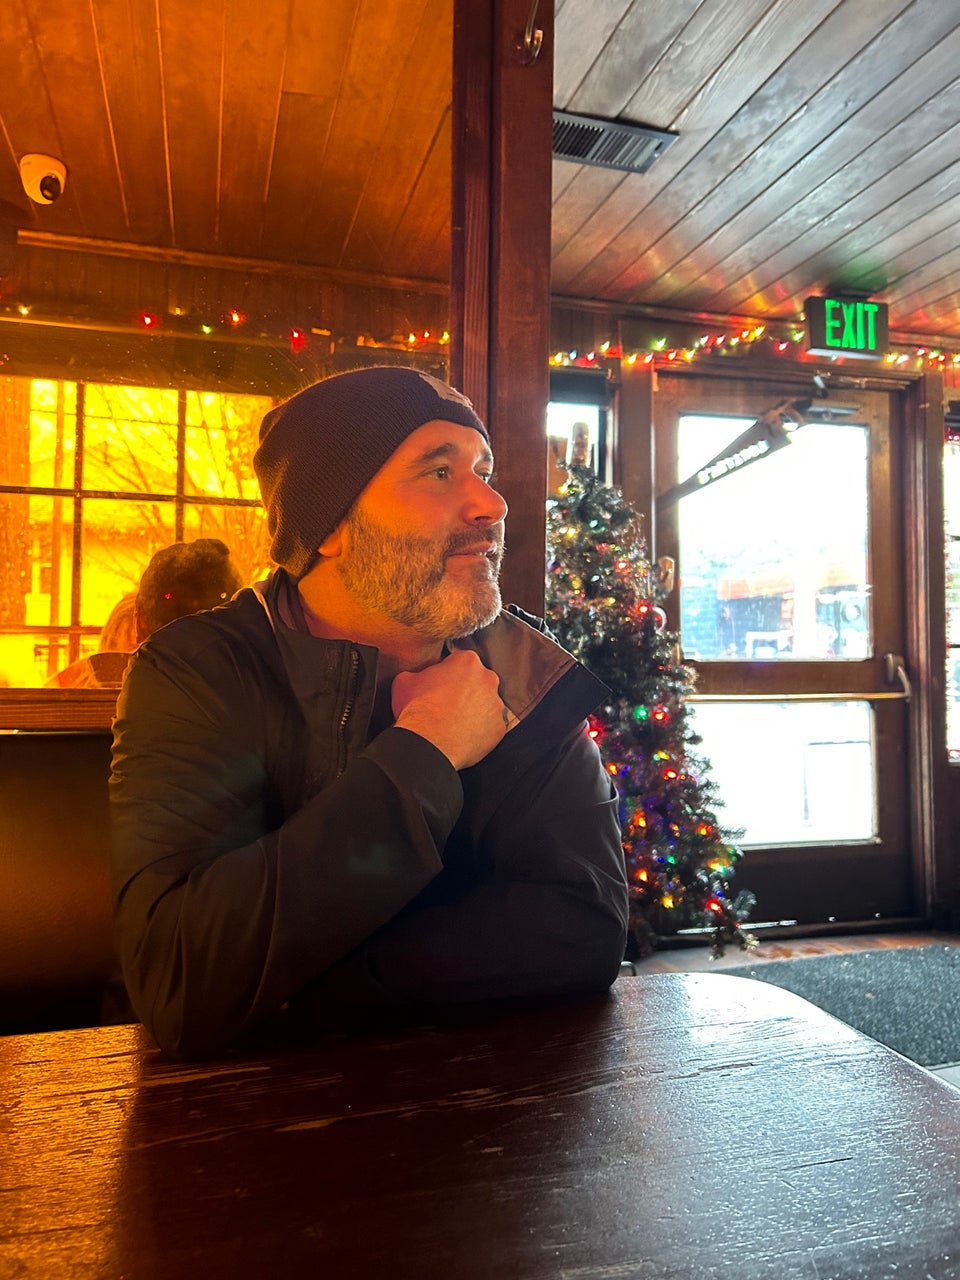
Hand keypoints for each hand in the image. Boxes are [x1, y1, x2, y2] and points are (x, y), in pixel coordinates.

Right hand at [391, 649, 507, 769]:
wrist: (429, 744)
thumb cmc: (417, 709)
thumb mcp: (405, 681)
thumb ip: (418, 673)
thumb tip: (418, 677)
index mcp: (467, 661)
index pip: (459, 661)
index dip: (447, 673)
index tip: (439, 684)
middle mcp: (488, 679)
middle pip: (477, 681)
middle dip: (465, 689)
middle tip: (447, 704)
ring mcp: (496, 705)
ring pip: (485, 704)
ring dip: (474, 710)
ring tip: (455, 722)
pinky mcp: (499, 728)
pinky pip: (490, 726)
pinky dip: (480, 730)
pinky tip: (463, 735)